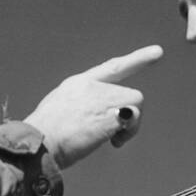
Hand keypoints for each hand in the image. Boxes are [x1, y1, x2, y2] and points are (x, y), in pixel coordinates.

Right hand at [23, 46, 161, 168]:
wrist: (38, 143)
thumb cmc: (44, 137)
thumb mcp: (58, 113)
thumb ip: (80, 109)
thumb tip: (97, 123)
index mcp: (78, 84)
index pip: (113, 68)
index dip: (136, 60)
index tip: (157, 52)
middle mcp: (92, 86)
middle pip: (131, 93)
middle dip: (130, 115)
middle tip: (117, 137)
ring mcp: (100, 97)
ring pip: (136, 104)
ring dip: (131, 127)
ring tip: (114, 141)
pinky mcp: (108, 113)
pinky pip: (133, 117)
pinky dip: (129, 132)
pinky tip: (113, 142)